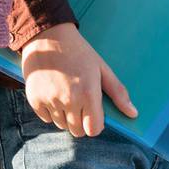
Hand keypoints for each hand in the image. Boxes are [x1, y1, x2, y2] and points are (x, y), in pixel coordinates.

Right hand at [21, 23, 135, 136]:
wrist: (47, 36)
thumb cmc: (78, 52)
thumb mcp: (102, 68)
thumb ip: (118, 93)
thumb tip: (134, 114)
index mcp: (88, 93)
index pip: (94, 130)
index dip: (95, 125)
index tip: (94, 115)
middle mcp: (68, 100)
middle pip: (77, 131)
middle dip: (81, 122)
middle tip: (80, 103)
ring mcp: (50, 100)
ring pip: (61, 125)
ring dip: (66, 117)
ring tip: (66, 96)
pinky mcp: (35, 99)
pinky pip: (46, 118)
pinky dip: (51, 111)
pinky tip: (53, 94)